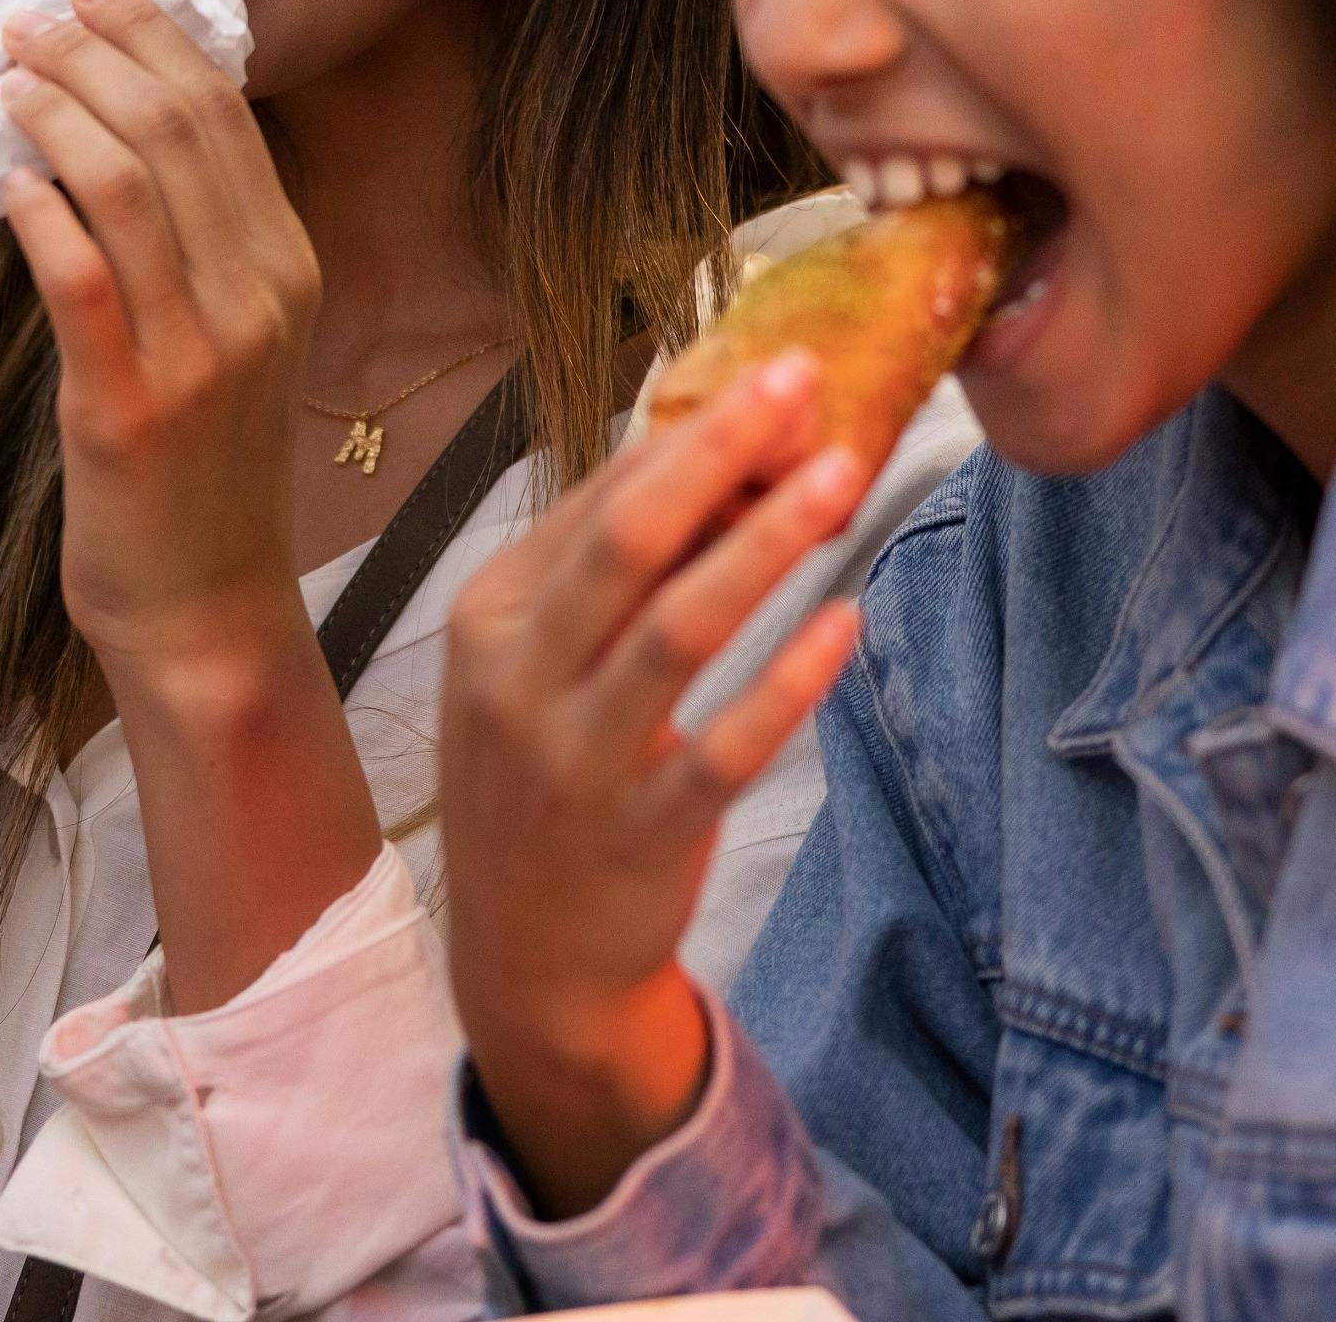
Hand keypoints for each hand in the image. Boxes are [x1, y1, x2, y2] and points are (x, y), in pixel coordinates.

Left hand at [0, 0, 324, 690]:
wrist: (204, 607)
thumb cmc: (198, 470)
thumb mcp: (230, 339)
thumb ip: (198, 243)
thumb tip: (127, 131)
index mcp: (288, 268)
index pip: (225, 116)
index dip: (155, 37)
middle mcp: (260, 295)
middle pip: (179, 127)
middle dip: (100, 50)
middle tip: (30, 14)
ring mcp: (201, 350)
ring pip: (128, 183)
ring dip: (59, 109)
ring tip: (5, 73)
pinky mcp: (130, 405)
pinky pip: (80, 275)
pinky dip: (38, 209)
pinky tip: (1, 178)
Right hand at [441, 357, 869, 1216]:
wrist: (527, 957)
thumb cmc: (547, 776)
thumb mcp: (543, 664)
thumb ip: (614, 570)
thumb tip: (717, 453)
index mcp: (491, 616)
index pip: (600, 500)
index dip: (695, 435)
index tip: (781, 378)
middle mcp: (520, 678)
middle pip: (630, 541)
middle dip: (721, 452)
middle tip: (805, 383)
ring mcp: (575, 759)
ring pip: (680, 630)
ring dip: (766, 545)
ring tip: (843, 477)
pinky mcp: (640, 831)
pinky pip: (725, 746)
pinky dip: (787, 681)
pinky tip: (844, 622)